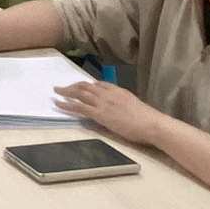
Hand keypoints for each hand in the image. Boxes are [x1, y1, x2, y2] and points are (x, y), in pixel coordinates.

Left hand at [53, 80, 168, 145]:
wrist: (152, 124)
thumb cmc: (147, 119)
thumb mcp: (132, 105)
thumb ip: (121, 104)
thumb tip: (114, 109)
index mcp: (117, 90)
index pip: (98, 84)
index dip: (86, 85)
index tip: (79, 86)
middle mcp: (108, 93)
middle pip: (86, 86)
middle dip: (73, 86)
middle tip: (63, 87)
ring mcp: (103, 103)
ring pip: (80, 93)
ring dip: (66, 92)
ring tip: (57, 92)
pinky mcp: (100, 113)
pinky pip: (79, 107)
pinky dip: (67, 104)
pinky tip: (59, 104)